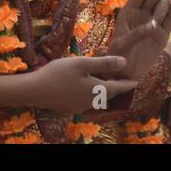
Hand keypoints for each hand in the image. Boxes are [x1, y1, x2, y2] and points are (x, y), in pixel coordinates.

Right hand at [21, 55, 137, 116]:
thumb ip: (104, 63)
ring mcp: (80, 107)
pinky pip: (87, 100)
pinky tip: (86, 86)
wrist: (34, 91)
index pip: (118, 88)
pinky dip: (92, 93)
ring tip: (105, 81)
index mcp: (96, 90)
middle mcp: (91, 102)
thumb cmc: (58, 73)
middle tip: (122, 81)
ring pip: (98, 98)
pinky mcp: (70, 107)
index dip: (127, 84)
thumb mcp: (82, 64)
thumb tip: (124, 62)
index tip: (136, 81)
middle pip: (108, 95)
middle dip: (116, 88)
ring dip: (103, 91)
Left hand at [108, 0, 170, 79]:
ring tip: (154, 24)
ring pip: (162, 5)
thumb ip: (137, 33)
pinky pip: (170, 18)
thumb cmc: (118, 57)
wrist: (125, 74)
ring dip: (163, 7)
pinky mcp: (162, 35)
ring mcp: (152, 23)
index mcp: (128, 13)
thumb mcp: (122, 44)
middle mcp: (141, 15)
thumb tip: (153, 25)